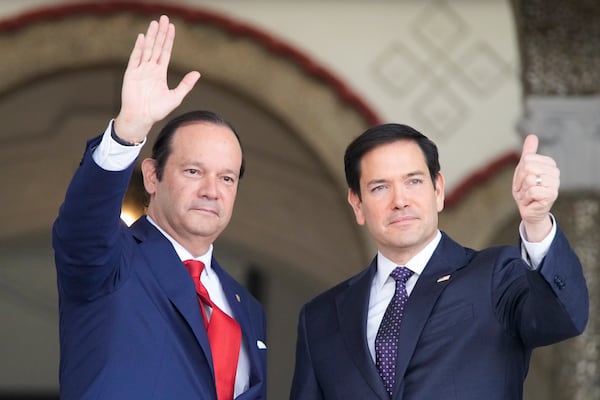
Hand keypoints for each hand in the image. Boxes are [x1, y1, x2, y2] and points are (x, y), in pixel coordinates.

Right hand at [114, 15, 200, 141]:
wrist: (141, 118)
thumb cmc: (157, 111)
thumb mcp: (175, 97)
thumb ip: (185, 85)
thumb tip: (197, 73)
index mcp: (160, 73)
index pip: (165, 52)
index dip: (168, 40)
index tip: (172, 27)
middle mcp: (150, 69)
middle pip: (156, 47)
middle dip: (160, 33)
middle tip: (164, 18)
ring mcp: (140, 70)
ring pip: (147, 49)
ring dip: (151, 36)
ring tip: (155, 23)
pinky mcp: (131, 74)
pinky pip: (135, 58)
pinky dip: (139, 47)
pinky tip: (143, 37)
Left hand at [512, 134, 558, 240]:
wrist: (529, 209)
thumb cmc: (526, 189)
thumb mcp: (523, 169)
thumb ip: (529, 153)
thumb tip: (532, 136)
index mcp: (549, 163)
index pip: (526, 159)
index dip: (519, 172)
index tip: (522, 180)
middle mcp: (555, 171)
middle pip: (527, 168)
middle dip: (520, 181)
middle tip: (524, 188)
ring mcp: (555, 183)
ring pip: (529, 179)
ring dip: (523, 190)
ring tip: (529, 194)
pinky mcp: (552, 194)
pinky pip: (531, 190)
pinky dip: (527, 197)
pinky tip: (532, 200)